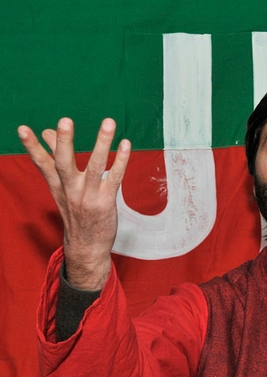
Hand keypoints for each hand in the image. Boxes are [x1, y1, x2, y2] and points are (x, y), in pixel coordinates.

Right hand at [18, 118, 130, 289]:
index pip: (42, 164)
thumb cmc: (76, 213)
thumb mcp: (62, 189)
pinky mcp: (106, 202)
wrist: (86, 248)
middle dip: (64, 142)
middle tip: (64, 121)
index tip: (22, 129)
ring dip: (102, 143)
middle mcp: (70, 190)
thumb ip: (56, 161)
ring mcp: (89, 197)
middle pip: (64, 163)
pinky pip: (115, 178)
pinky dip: (121, 160)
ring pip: (95, 167)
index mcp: (57, 186)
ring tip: (108, 123)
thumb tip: (46, 133)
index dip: (32, 147)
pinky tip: (126, 144)